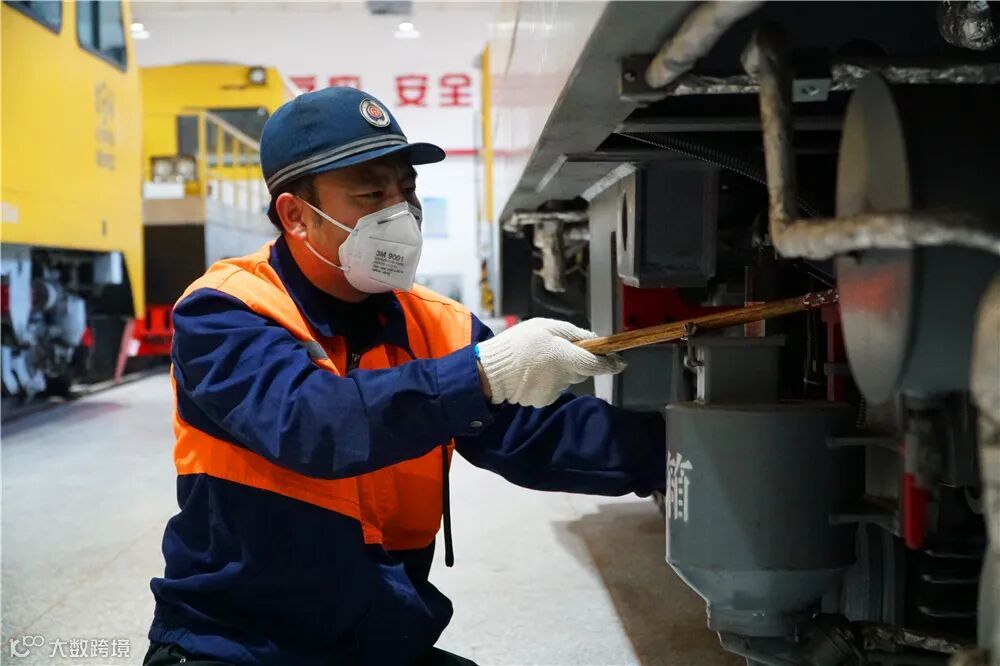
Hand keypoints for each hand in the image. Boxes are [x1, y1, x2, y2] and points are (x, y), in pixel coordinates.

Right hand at [475, 318, 625, 407]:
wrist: (490, 371)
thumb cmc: (517, 344)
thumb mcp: (545, 327)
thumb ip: (572, 332)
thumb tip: (593, 340)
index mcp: (565, 356)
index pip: (597, 364)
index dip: (612, 363)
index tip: (621, 361)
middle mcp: (563, 376)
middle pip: (582, 370)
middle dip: (577, 361)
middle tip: (559, 350)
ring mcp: (553, 391)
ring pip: (567, 379)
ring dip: (560, 370)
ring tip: (539, 360)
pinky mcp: (543, 400)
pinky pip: (553, 388)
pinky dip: (548, 381)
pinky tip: (533, 373)